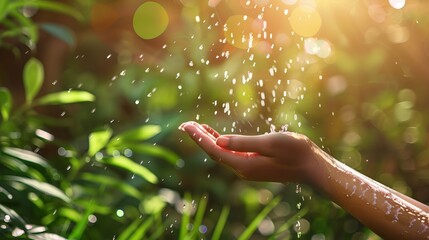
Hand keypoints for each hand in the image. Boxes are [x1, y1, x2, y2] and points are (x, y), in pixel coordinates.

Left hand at [180, 121, 326, 184]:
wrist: (311, 167)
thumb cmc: (295, 152)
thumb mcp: (270, 143)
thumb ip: (243, 143)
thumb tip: (218, 141)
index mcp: (244, 164)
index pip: (214, 150)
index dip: (199, 137)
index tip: (187, 125)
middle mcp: (242, 169)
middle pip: (214, 152)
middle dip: (199, 138)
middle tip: (185, 124)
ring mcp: (247, 168)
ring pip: (221, 153)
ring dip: (208, 139)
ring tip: (196, 127)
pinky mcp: (253, 164)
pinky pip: (230, 153)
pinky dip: (221, 143)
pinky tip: (216, 135)